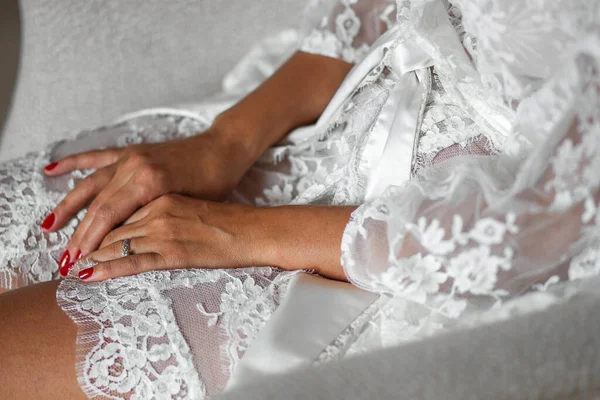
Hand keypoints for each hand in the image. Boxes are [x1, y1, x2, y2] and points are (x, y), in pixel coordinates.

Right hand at [42, 128, 255, 273]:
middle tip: (64, 260)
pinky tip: (51, 170)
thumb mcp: (187, 207)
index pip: (108, 217)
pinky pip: (96, 158)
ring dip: (69, 208)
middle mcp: (134, 167)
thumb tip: (123, 242)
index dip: (90, 242)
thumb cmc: (214, 182)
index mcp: (149, 182)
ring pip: (91, 186)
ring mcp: (130, 157)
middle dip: (79, 235)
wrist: (221, 150)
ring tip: (48, 228)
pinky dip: (73, 163)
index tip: (78, 263)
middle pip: (96, 206)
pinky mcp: (130, 152)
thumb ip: (154, 220)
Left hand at [74, 194, 263, 280]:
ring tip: (70, 268)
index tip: (78, 235)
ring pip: (115, 242)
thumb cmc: (226, 215)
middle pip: (110, 225)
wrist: (252, 228)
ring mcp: (164, 231)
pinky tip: (89, 276)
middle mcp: (156, 209)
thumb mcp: (188, 203)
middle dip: (84, 241)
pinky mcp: (173, 253)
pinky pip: (133, 261)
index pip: (116, 208)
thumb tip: (144, 223)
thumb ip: (162, 209)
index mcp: (159, 195)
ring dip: (89, 256)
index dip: (93, 224)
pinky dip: (108, 269)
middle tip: (64, 256)